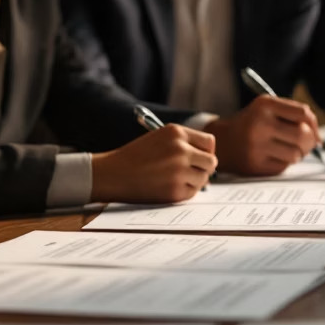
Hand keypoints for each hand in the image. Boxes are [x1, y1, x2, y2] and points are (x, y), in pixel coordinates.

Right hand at [91, 124, 216, 203]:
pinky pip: (193, 192)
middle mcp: (180, 149)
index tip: (196, 157)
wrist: (113, 174)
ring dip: (193, 180)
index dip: (204, 151)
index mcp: (176, 132)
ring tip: (172, 178)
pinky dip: (183, 191)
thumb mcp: (159, 138)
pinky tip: (166, 186)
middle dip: (203, 167)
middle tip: (189, 171)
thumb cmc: (136, 156)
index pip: (209, 142)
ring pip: (204, 178)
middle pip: (212, 161)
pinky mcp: (176, 191)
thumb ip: (184, 143)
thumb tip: (211, 159)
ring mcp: (179, 171)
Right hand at [208, 96, 321, 175]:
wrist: (223, 141)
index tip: (312, 132)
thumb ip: (293, 115)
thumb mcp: (267, 109)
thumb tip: (319, 139)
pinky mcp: (255, 164)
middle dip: (309, 142)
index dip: (313, 124)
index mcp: (264, 105)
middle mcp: (259, 123)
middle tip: (303, 144)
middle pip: (303, 135)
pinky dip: (283, 163)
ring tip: (284, 149)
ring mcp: (256, 145)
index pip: (304, 113)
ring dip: (296, 154)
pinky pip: (284, 167)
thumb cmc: (253, 124)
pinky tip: (271, 157)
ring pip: (296, 154)